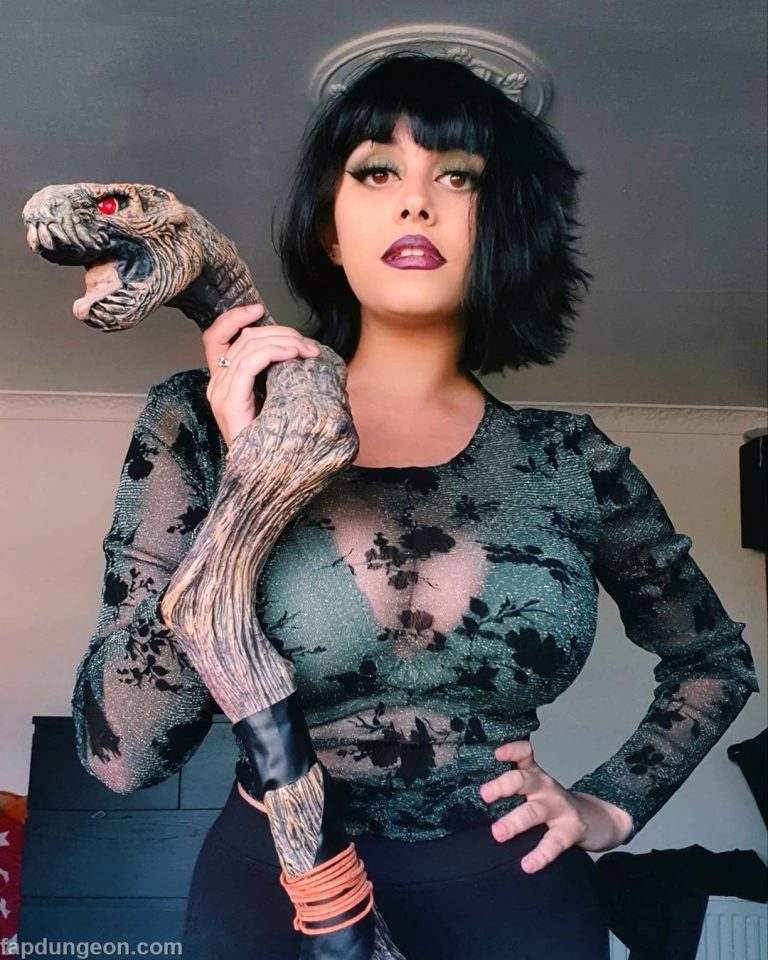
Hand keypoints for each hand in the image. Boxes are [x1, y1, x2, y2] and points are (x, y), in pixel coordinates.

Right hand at [202, 303, 321, 446]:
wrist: (264, 477)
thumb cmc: (273, 443)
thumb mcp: (275, 402)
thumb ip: (274, 378)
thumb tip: (299, 351)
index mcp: (222, 382)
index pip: (215, 338)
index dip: (234, 318)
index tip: (258, 309)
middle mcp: (216, 385)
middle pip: (243, 339)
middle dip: (279, 332)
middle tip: (307, 344)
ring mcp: (220, 394)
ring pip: (249, 346)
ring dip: (284, 341)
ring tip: (307, 351)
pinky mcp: (229, 402)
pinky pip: (249, 363)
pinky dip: (274, 352)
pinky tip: (293, 355)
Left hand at [478, 740, 633, 872]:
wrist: (595, 819)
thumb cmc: (552, 805)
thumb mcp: (534, 790)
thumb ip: (510, 791)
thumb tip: (466, 801)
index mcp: (534, 774)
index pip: (524, 754)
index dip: (511, 750)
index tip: (495, 753)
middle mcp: (545, 787)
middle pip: (523, 780)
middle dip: (503, 785)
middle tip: (484, 795)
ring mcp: (559, 807)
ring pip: (534, 812)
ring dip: (515, 822)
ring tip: (498, 834)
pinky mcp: (571, 830)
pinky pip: (554, 842)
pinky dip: (541, 854)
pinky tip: (527, 865)